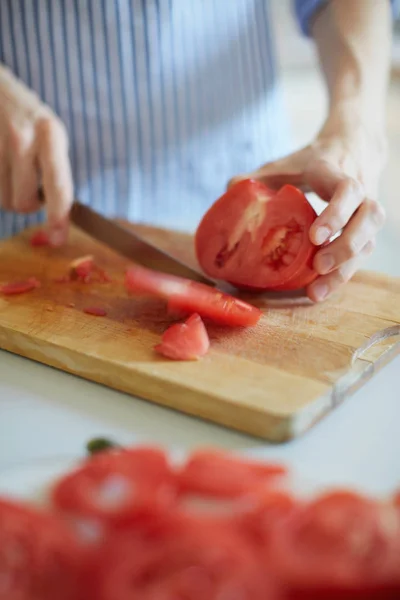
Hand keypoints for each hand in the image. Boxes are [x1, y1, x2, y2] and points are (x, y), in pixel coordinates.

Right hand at [0, 65, 72, 244]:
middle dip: (25, 202)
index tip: (59, 239)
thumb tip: (59, 213)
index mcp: (50, 134)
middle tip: (23, 182)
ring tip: (6, 167)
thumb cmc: (24, 113)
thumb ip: (55, 169)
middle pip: (23, 203)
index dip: (58, 218)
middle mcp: (22, 137)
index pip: (59, 187)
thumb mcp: (49, 131)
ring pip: (2, 200)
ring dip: (4, 194)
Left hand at [229, 119, 386, 300]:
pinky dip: (341, 275)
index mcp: (335, 172)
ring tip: (316, 291)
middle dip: (347, 246)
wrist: (350, 150)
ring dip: (345, 269)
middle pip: (371, 217)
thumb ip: (256, 178)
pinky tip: (319, 290)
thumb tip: (231, 190)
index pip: (347, 190)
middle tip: (318, 265)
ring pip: (369, 242)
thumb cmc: (311, 163)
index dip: (336, 214)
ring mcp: (364, 214)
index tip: (315, 236)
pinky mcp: (364, 232)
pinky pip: (360, 256)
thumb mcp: (283, 164)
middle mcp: (360, 192)